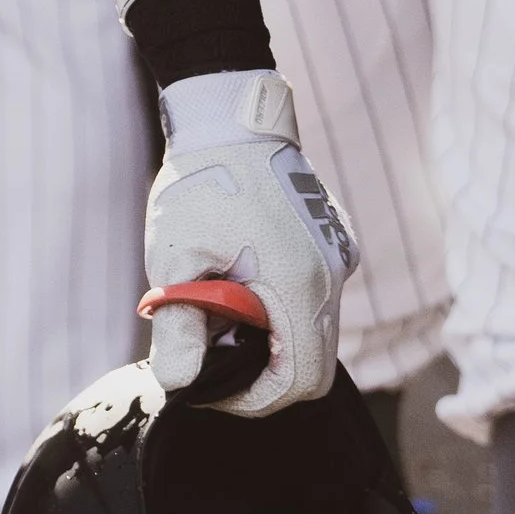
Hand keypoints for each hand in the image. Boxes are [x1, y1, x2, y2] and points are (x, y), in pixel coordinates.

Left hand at [142, 71, 357, 417]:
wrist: (233, 114)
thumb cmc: (200, 182)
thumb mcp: (175, 257)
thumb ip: (179, 328)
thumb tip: (180, 386)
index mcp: (298, 284)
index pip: (299, 381)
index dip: (255, 399)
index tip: (211, 387)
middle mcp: (332, 277)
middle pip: (315, 366)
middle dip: (265, 376)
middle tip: (213, 357)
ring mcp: (340, 259)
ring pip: (318, 332)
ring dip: (273, 339)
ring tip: (221, 311)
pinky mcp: (336, 242)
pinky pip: (319, 296)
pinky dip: (284, 308)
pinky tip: (242, 279)